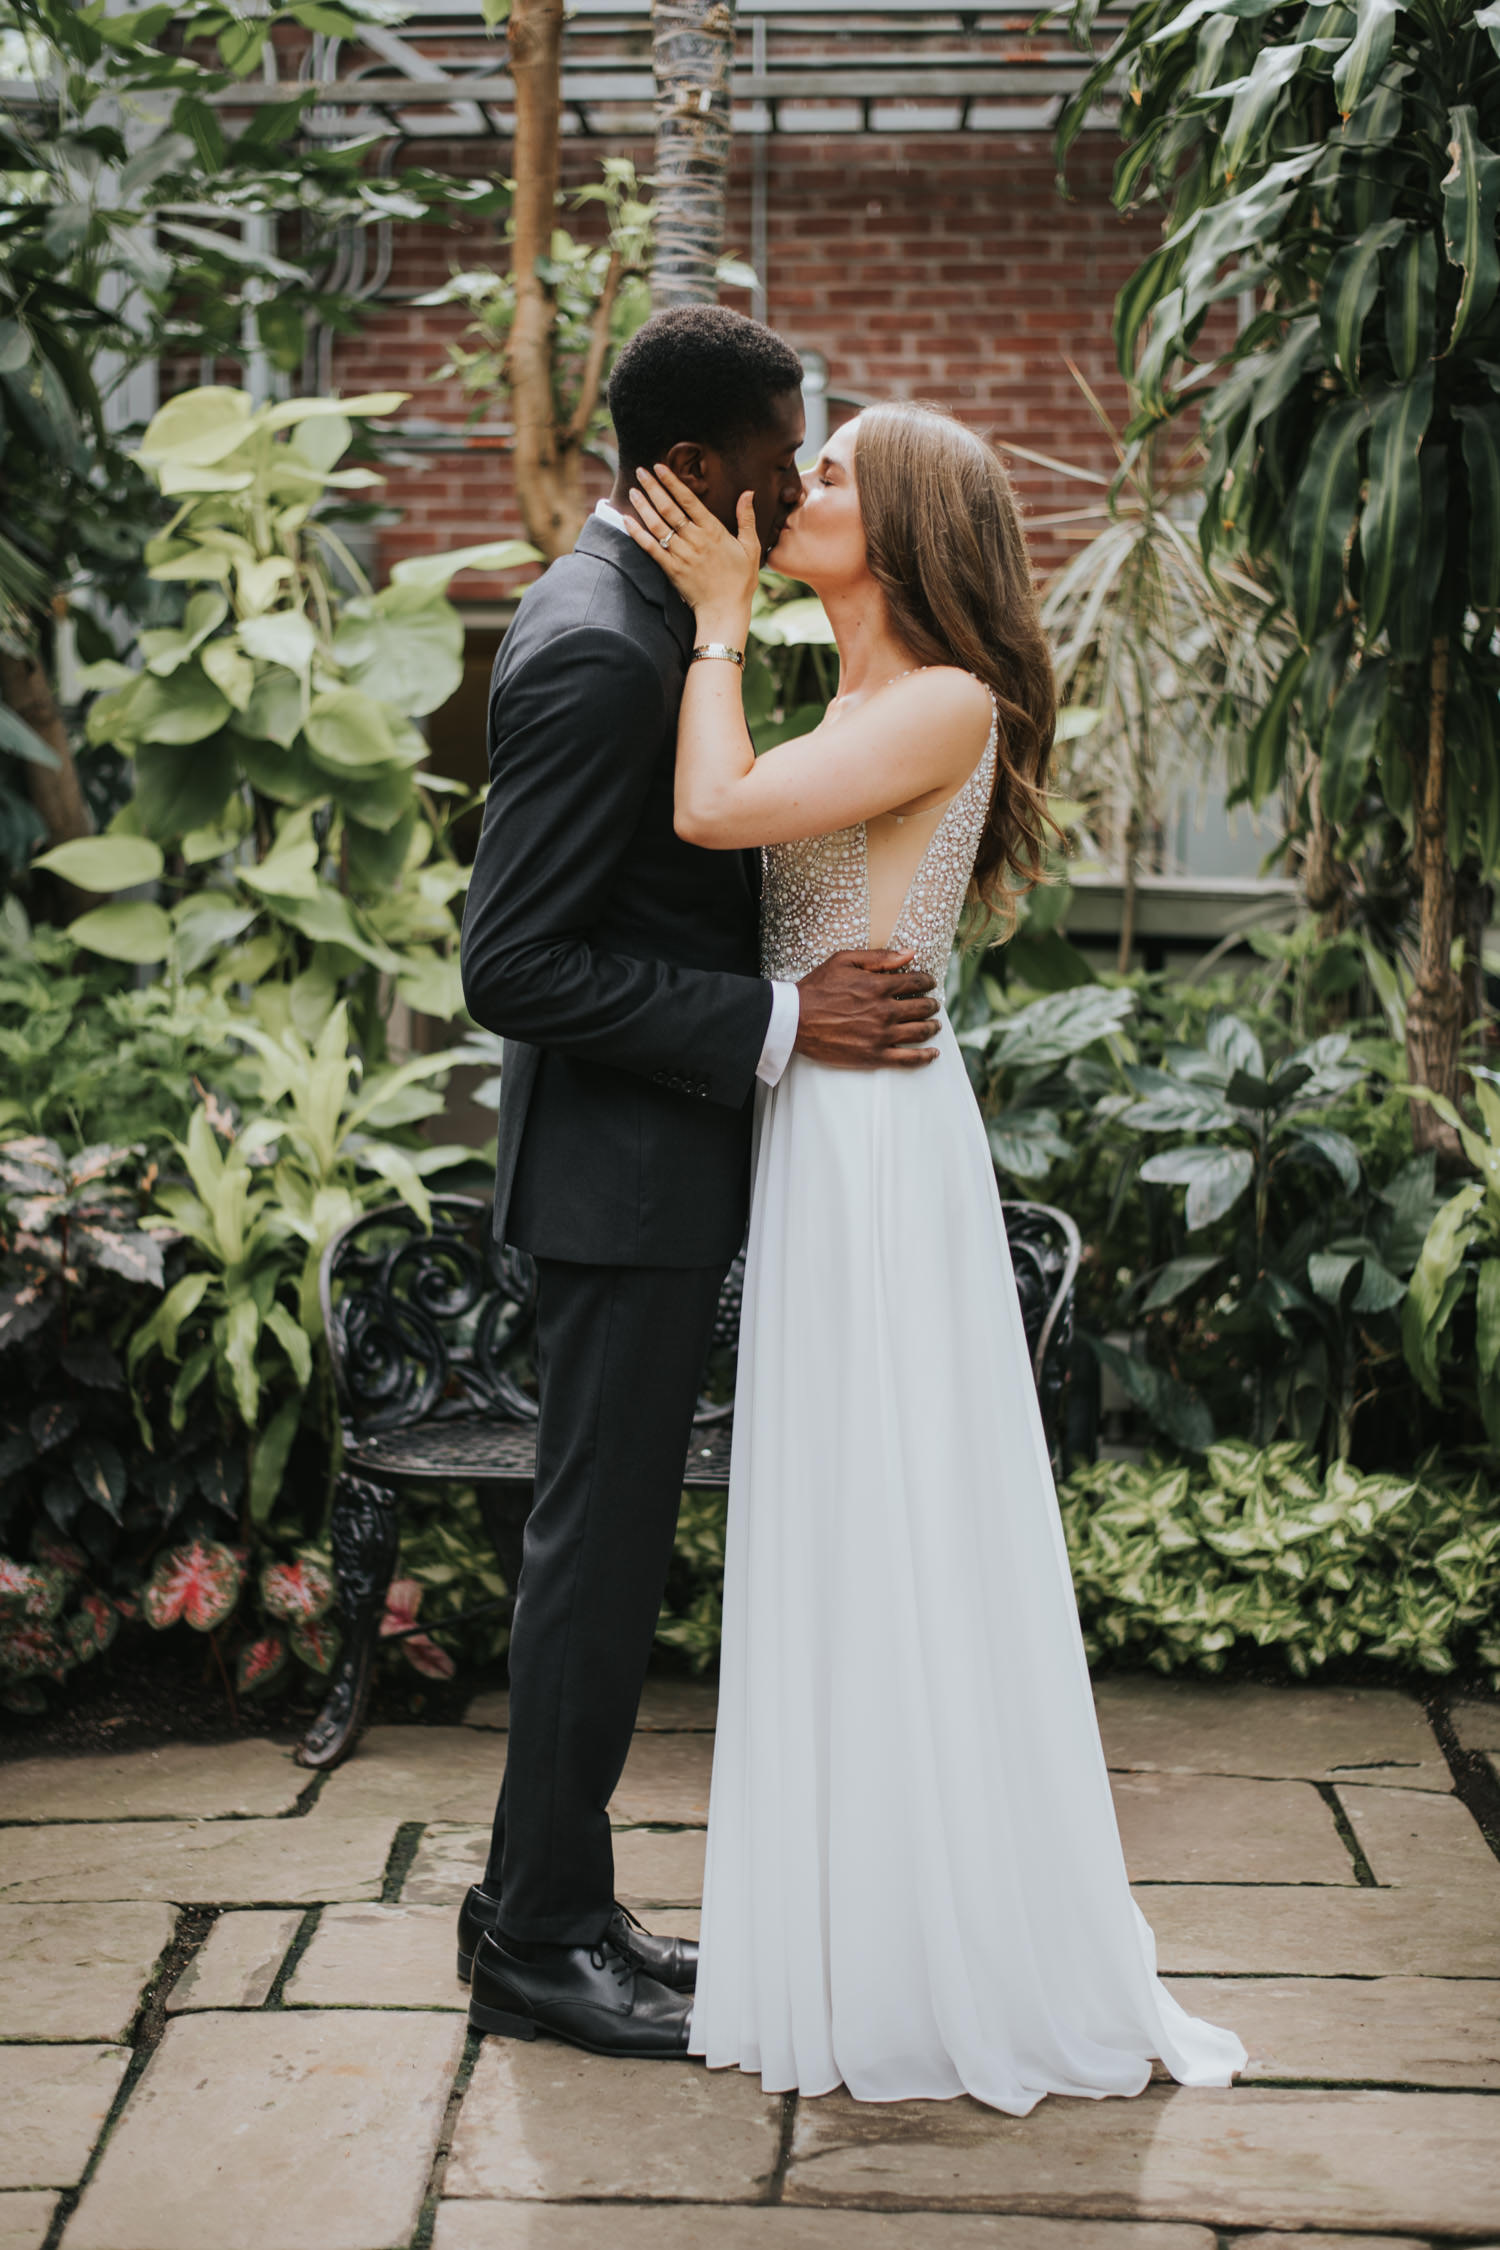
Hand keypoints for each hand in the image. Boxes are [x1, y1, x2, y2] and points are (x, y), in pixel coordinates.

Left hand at [622, 463, 758, 634]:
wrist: (725, 611)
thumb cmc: (741, 580)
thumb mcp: (751, 547)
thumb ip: (746, 518)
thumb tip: (748, 492)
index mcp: (713, 531)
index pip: (689, 500)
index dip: (672, 482)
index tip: (660, 467)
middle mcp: (695, 540)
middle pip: (669, 508)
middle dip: (653, 487)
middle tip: (641, 471)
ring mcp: (681, 555)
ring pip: (658, 525)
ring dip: (643, 506)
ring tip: (633, 490)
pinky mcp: (671, 570)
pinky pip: (651, 548)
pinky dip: (637, 533)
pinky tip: (627, 520)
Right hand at [794, 950, 940, 1068]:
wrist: (794, 1020)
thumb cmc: (817, 988)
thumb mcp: (844, 961)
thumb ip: (879, 957)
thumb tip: (910, 953)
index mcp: (879, 986)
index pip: (916, 982)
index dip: (927, 981)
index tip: (929, 983)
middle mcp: (884, 1011)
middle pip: (922, 1008)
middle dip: (931, 1004)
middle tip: (933, 1004)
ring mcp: (880, 1036)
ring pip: (920, 1032)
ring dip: (932, 1027)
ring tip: (935, 1025)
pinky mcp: (873, 1056)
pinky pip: (908, 1059)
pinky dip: (925, 1057)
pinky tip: (933, 1054)